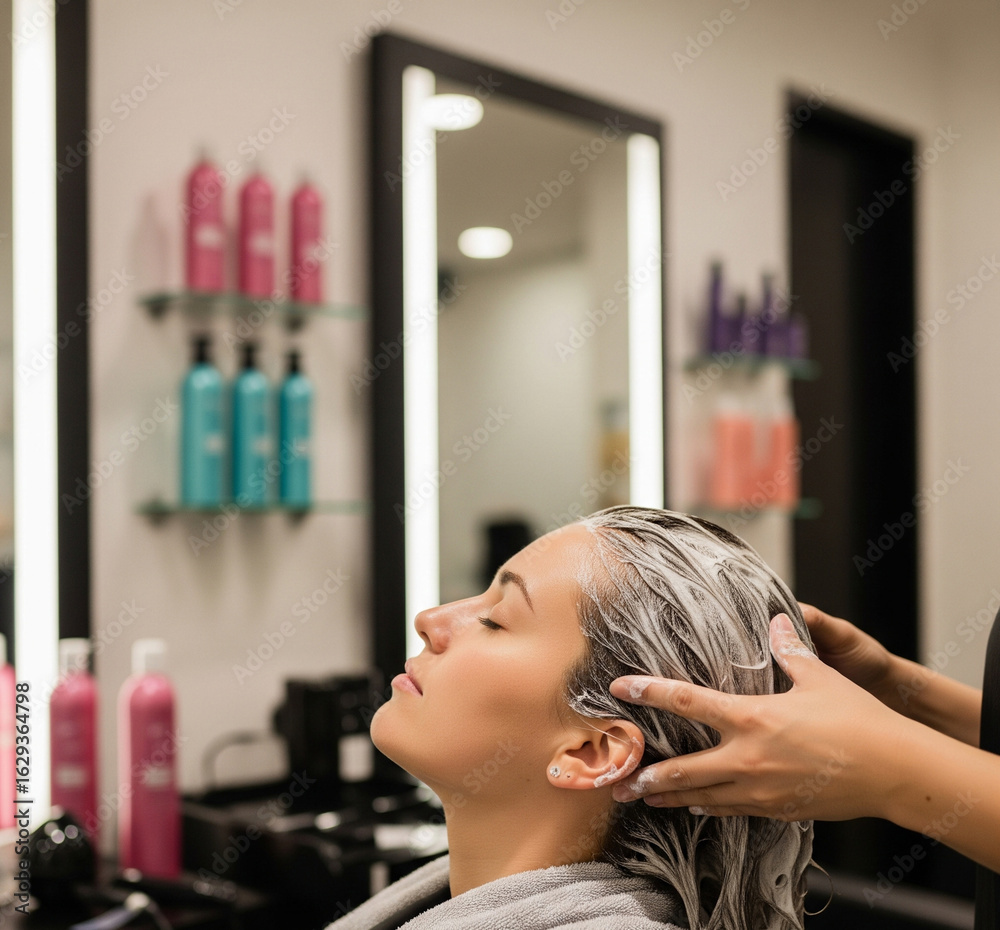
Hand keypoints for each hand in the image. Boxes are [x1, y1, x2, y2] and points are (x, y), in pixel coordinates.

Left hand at [608, 613, 909, 821]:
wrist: (894, 771)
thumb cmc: (858, 720)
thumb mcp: (819, 678)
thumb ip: (790, 650)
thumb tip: (778, 619)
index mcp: (752, 717)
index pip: (687, 701)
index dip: (649, 693)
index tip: (620, 689)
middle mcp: (748, 756)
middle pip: (684, 769)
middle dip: (647, 777)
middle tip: (619, 781)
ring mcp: (761, 788)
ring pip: (704, 797)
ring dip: (671, 798)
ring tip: (646, 798)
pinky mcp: (777, 808)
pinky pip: (733, 810)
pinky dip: (710, 807)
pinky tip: (698, 806)